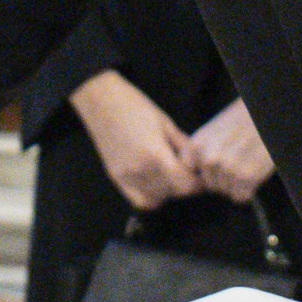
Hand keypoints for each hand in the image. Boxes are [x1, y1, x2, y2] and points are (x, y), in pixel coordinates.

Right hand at [66, 70, 201, 210]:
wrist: (101, 102)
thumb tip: (197, 163)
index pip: (185, 185)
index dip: (197, 184)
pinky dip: (151, 197)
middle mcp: (141, 171)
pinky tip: (155, 184)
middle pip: (172, 193)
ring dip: (168, 192)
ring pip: (157, 199)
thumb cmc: (135, 107)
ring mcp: (126, 177)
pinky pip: (139, 200)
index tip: (200, 176)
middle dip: (184, 186)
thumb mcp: (166, 123)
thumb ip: (183, 146)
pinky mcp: (116, 178)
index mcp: (156, 155)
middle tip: (186, 172)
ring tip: (170, 176)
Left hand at [184, 99, 273, 203]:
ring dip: (237, 183)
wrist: (265, 115)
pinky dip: (248, 189)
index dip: (207, 170)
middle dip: (223, 177)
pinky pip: (241, 196)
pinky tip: (253, 170)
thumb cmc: (241, 122)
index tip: (220, 159)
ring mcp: (228, 169)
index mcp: (197, 146)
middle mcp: (209, 159)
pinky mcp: (247, 177)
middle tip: (239, 158)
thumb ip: (200, 153)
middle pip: (211, 185)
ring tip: (247, 161)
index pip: (193, 173)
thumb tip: (194, 175)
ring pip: (226, 192)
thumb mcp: (212, 132)